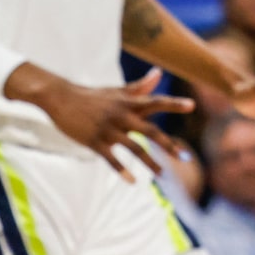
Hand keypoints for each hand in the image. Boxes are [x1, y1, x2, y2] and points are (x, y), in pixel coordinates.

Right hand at [12, 69, 192, 179]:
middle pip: (150, 130)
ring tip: (163, 175)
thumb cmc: (93, 95)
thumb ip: (140, 87)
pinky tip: (133, 181)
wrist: (62, 98)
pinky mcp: (95, 141)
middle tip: (183, 157)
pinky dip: (122, 170)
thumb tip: (159, 73)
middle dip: (168, 145)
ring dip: (150, 162)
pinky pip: (112, 159)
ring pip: (134, 148)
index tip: (192, 105)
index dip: (174, 103)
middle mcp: (122, 115)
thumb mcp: (117, 90)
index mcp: (128, 103)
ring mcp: (108, 129)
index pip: (156, 102)